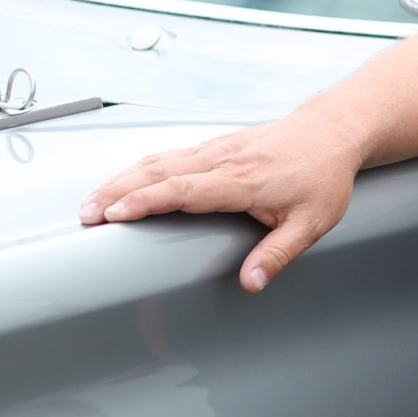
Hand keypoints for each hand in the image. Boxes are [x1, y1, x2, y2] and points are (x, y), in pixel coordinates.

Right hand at [79, 110, 366, 292]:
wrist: (332, 132)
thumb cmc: (323, 177)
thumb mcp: (312, 222)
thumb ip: (278, 254)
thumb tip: (252, 284)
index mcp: (243, 180)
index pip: (186, 189)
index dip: (148, 201)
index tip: (116, 214)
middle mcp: (223, 160)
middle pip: (159, 171)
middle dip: (117, 191)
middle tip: (85, 214)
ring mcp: (216, 149)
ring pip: (158, 160)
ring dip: (120, 179)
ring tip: (91, 203)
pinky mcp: (215, 146)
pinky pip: (169, 155)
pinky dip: (138, 169)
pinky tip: (121, 184)